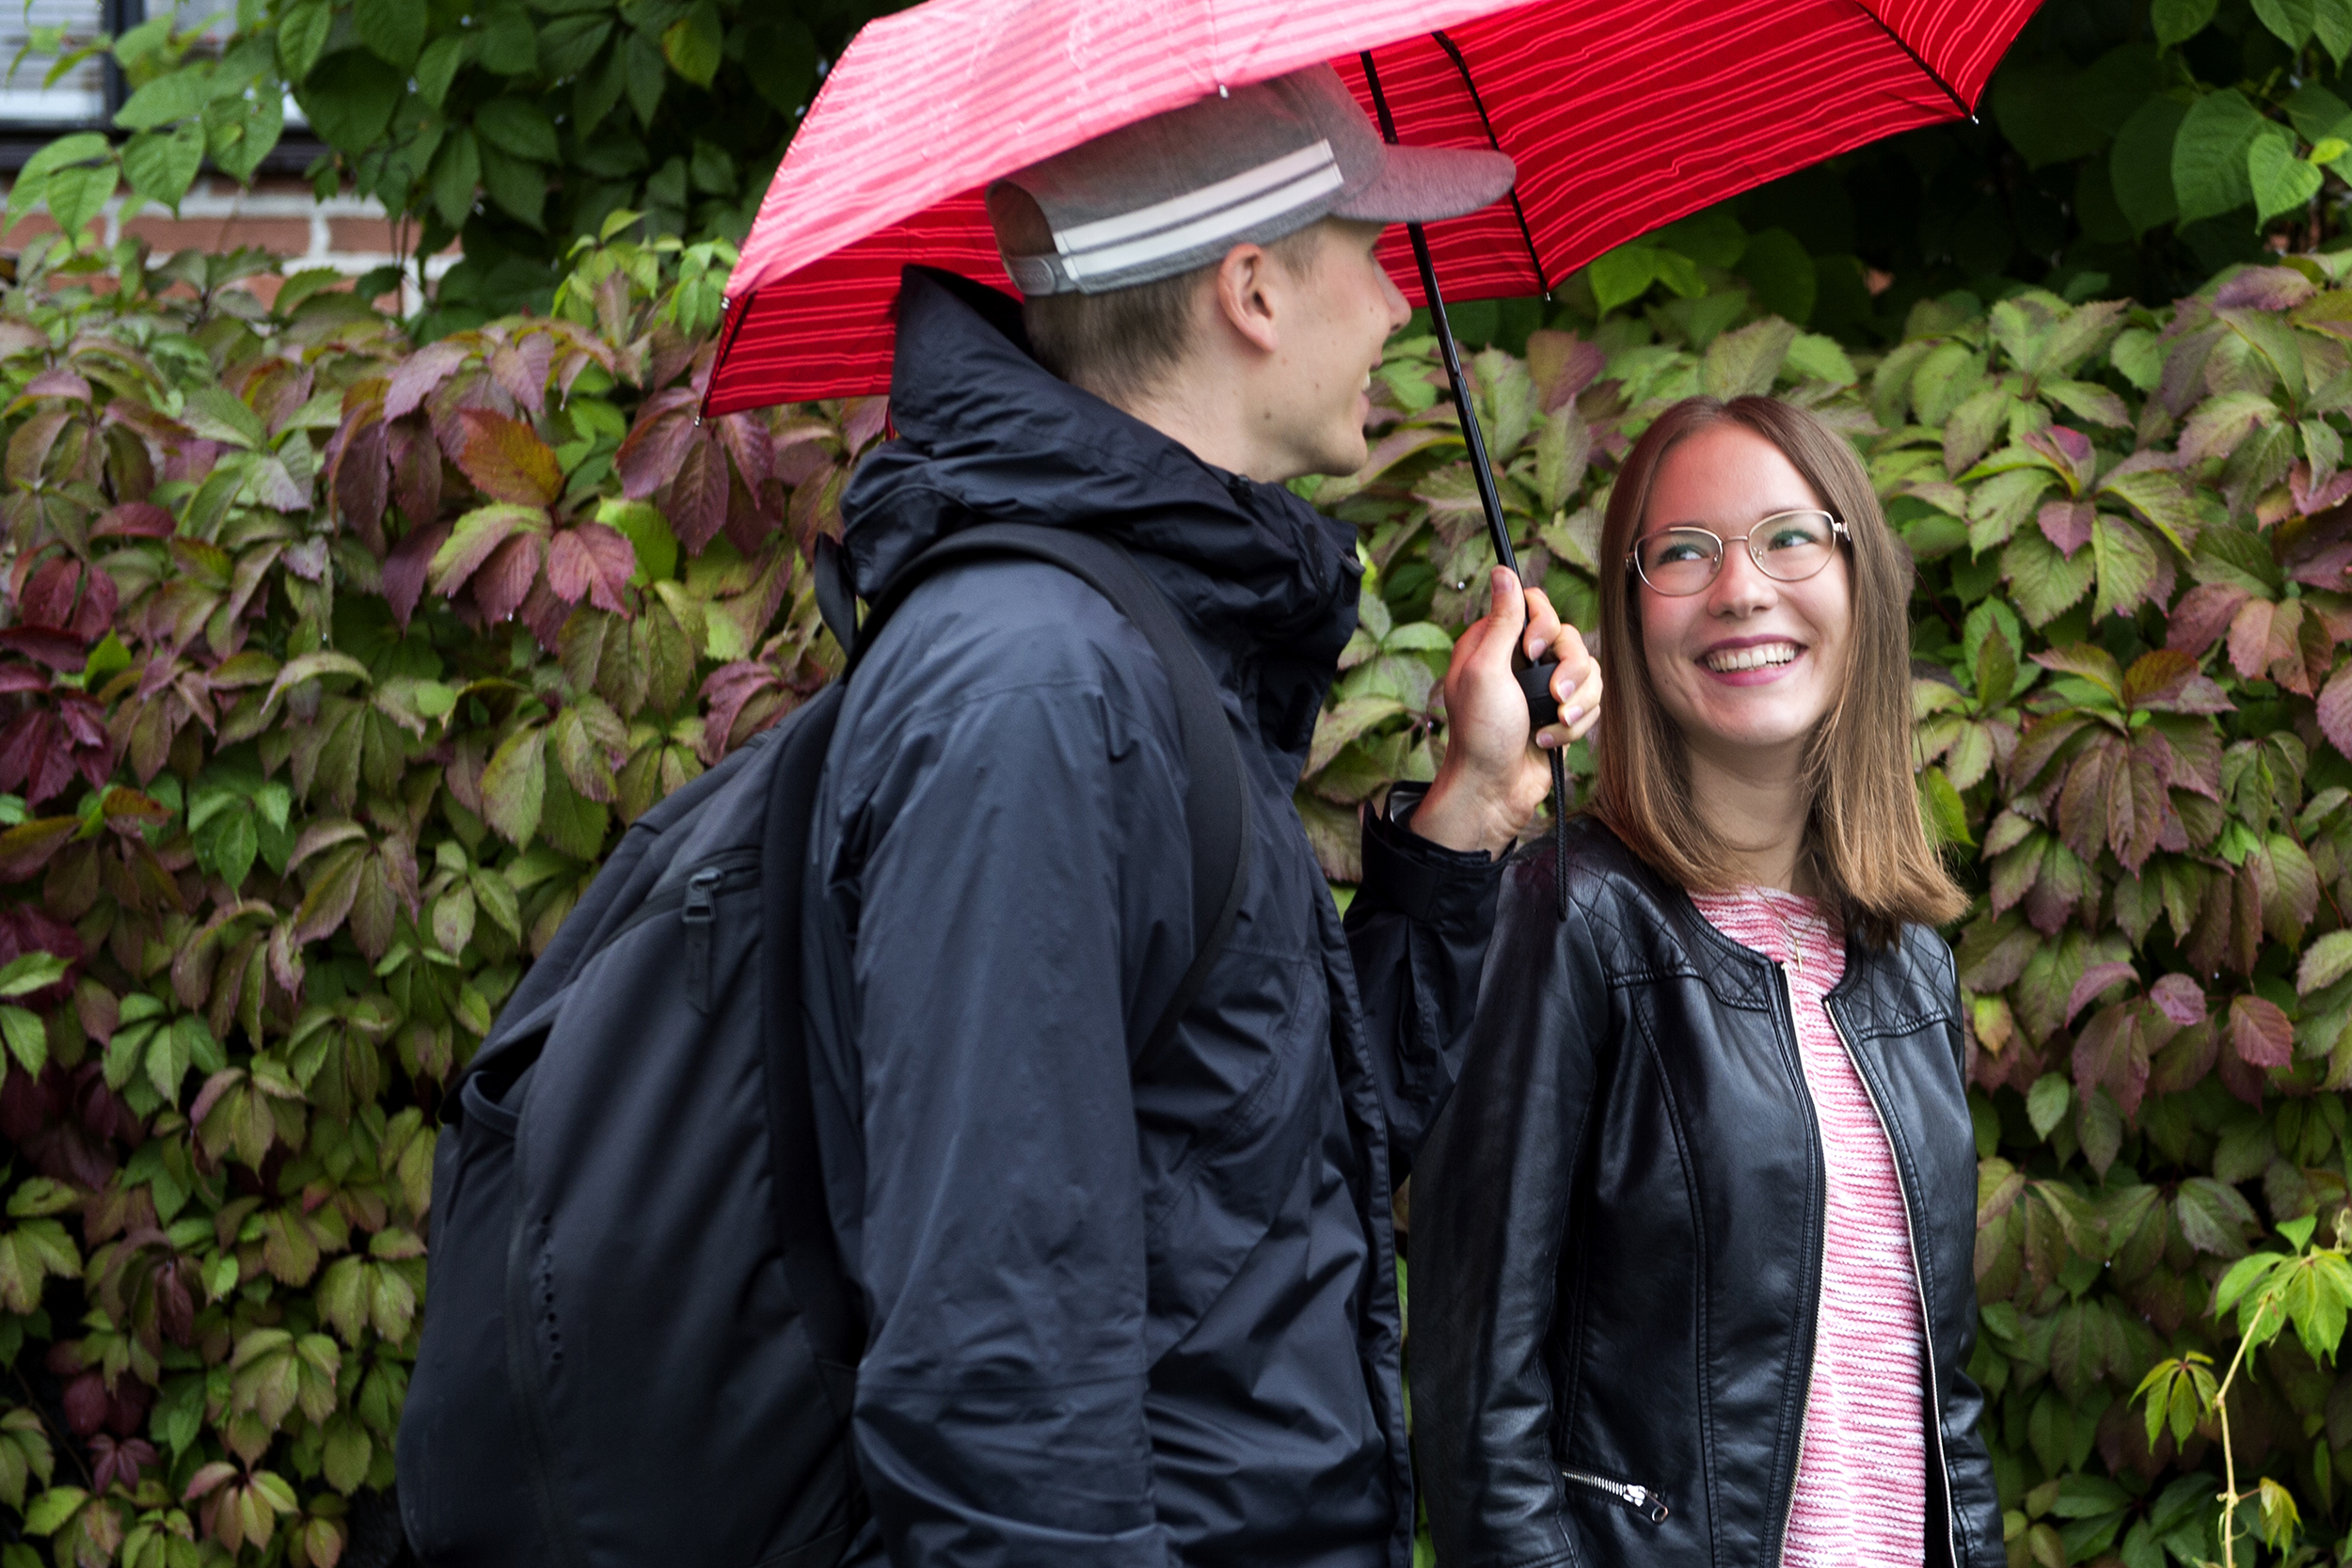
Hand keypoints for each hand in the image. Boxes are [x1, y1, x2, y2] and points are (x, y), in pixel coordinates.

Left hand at [1407, 567, 1602, 856]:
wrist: (1495, 792)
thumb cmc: (1481, 735)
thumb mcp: (1484, 671)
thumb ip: (1501, 621)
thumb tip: (1503, 571)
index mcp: (1495, 642)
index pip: (1535, 605)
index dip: (1544, 624)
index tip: (1534, 650)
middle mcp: (1520, 661)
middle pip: (1570, 637)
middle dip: (1570, 670)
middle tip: (1554, 696)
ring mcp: (1543, 688)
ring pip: (1588, 671)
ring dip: (1576, 703)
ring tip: (1554, 726)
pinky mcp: (1562, 713)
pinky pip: (1591, 702)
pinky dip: (1576, 725)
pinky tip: (1549, 741)